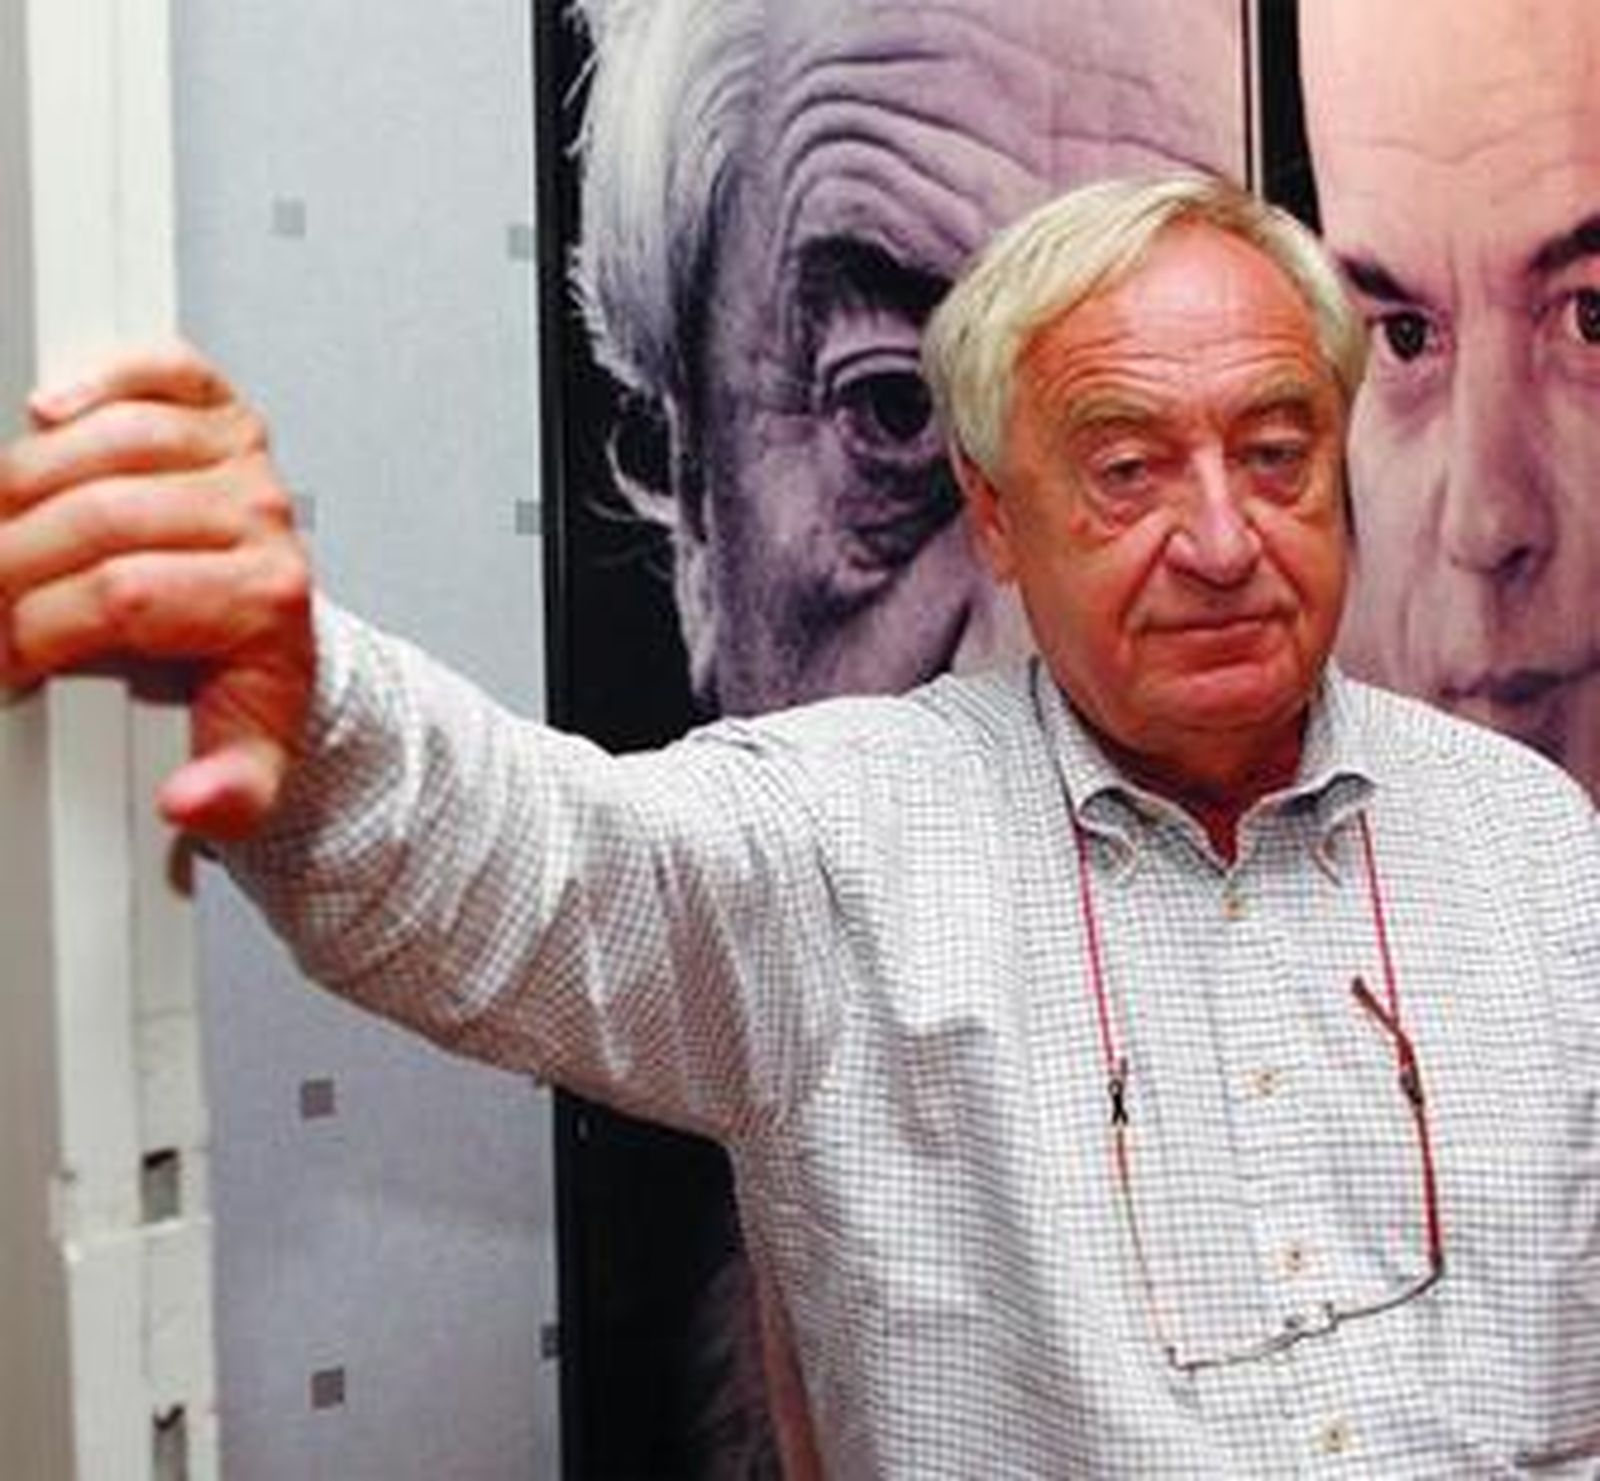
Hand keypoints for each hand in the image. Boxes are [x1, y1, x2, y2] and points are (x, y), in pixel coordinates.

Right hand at [0, 343, 314, 840]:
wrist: (279, 623)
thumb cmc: (248, 677)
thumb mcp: (248, 754)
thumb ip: (228, 794)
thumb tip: (189, 805)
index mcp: (267, 599)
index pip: (123, 597)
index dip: (40, 627)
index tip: (4, 657)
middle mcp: (260, 514)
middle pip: (99, 518)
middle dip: (10, 564)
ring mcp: (240, 455)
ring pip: (105, 442)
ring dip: (21, 483)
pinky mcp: (219, 408)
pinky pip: (157, 369)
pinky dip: (97, 378)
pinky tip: (48, 412)